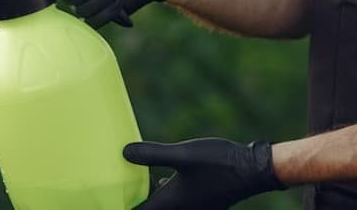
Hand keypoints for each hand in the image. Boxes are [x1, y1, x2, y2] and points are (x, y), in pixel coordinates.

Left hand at [123, 138, 284, 209]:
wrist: (252, 170)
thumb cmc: (219, 163)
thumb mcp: (184, 155)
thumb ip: (153, 154)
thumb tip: (123, 153)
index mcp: (171, 203)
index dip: (122, 206)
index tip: (103, 201)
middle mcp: (180, 209)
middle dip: (134, 203)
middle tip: (116, 192)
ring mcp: (193, 207)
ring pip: (163, 208)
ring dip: (149, 200)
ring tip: (134, 187)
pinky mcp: (201, 201)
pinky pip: (175, 203)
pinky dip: (163, 195)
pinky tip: (162, 180)